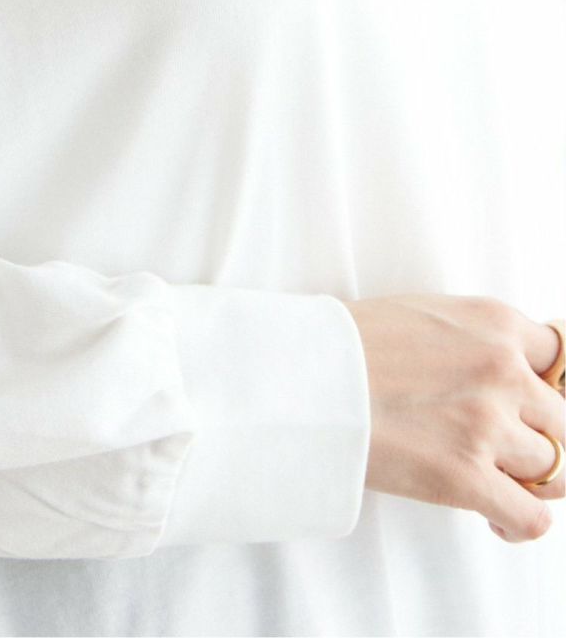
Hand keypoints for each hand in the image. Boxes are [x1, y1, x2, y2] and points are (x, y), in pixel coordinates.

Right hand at [342, 294, 564, 542]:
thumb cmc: (344, 344)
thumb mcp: (422, 315)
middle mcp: (502, 370)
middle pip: (562, 418)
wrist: (299, 373)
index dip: (542, 384)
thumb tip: (500, 371)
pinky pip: (533, 517)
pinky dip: (520, 524)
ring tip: (491, 480)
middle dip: (535, 435)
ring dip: (522, 477)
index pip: (558, 357)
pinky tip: (496, 519)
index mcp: (493, 322)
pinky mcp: (466, 477)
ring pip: (552, 468)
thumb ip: (473, 339)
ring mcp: (487, 424)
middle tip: (503, 445)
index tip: (527, 402)